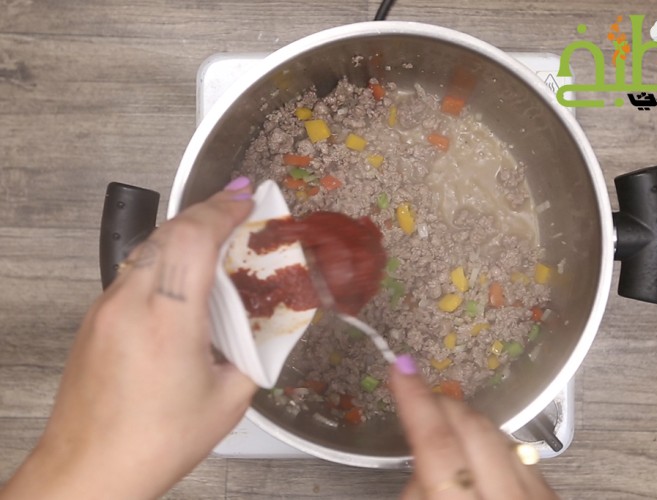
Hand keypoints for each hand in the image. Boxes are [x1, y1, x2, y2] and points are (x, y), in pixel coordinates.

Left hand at [1, 177, 257, 499]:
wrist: (88, 471)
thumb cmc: (155, 443)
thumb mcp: (227, 400)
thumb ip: (250, 354)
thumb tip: (260, 326)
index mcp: (168, 322)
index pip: (192, 238)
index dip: (223, 209)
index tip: (247, 198)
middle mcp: (130, 304)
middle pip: (168, 231)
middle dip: (207, 212)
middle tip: (239, 210)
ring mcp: (105, 308)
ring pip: (148, 247)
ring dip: (185, 234)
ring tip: (217, 241)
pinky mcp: (95, 318)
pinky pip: (134, 271)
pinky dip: (164, 260)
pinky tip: (185, 281)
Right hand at [390, 355, 558, 499]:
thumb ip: (417, 493)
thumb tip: (417, 462)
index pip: (437, 445)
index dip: (416, 401)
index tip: (400, 366)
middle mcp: (508, 495)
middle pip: (473, 428)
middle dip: (441, 404)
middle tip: (417, 395)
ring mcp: (538, 495)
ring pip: (498, 435)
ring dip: (466, 423)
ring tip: (445, 427)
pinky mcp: (552, 494)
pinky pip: (518, 452)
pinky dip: (492, 444)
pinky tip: (477, 454)